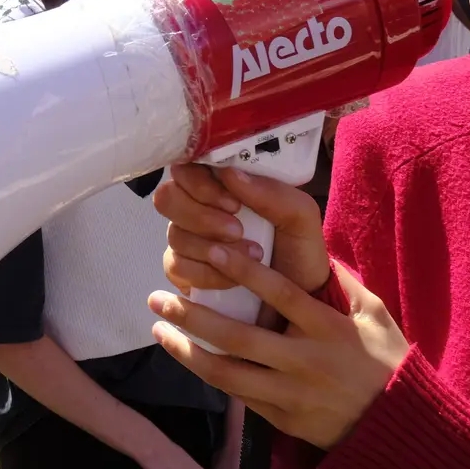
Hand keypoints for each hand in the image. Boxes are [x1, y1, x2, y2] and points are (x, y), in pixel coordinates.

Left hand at [148, 252, 409, 451]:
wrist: (396, 428)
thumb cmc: (386, 362)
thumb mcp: (375, 315)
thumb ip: (344, 283)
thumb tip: (315, 250)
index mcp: (327, 330)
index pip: (281, 295)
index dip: (245, 272)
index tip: (213, 249)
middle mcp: (303, 362)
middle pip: (238, 338)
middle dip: (192, 317)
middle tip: (158, 297)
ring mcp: (289, 394)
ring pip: (227, 374)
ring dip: (186, 351)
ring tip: (159, 329)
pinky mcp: (281, 419)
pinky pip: (238, 395)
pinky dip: (209, 375)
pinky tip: (187, 355)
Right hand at [154, 165, 331, 319]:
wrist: (301, 299)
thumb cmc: (299, 250)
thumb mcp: (300, 216)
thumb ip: (271, 192)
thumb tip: (229, 172)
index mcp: (222, 185)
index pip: (187, 168)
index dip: (200, 183)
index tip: (233, 204)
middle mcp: (197, 208)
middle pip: (168, 198)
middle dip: (201, 216)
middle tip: (237, 231)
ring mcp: (187, 240)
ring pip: (174, 235)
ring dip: (210, 249)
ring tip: (250, 257)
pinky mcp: (183, 272)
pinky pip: (176, 267)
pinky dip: (206, 275)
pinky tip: (232, 281)